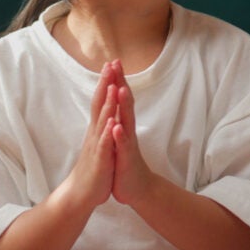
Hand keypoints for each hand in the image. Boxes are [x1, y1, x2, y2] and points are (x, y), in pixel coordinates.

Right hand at [57, 62, 118, 214]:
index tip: (111, 63)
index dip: (105, 82)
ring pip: (102, 121)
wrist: (80, 195)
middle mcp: (95, 134)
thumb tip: (103, 111)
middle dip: (105, 84)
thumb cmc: (92, 169)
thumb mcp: (97, 144)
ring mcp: (97, 146)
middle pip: (99, 104)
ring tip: (112, 86)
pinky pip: (105, 145)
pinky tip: (113, 121)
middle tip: (109, 64)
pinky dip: (108, 132)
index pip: (100, 101)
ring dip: (107, 104)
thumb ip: (99, 128)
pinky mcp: (100, 160)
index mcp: (96, 130)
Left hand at [106, 67, 161, 205]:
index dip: (116, 80)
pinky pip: (123, 146)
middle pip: (125, 102)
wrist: (137, 188)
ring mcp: (128, 144)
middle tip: (117, 64)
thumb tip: (117, 102)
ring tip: (119, 89)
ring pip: (126, 121)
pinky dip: (119, 136)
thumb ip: (120, 119)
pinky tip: (116, 127)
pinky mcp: (126, 159)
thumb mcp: (120, 138)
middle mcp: (127, 130)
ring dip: (123, 105)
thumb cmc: (125, 161)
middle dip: (120, 83)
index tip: (112, 61)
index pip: (120, 98)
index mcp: (123, 124)